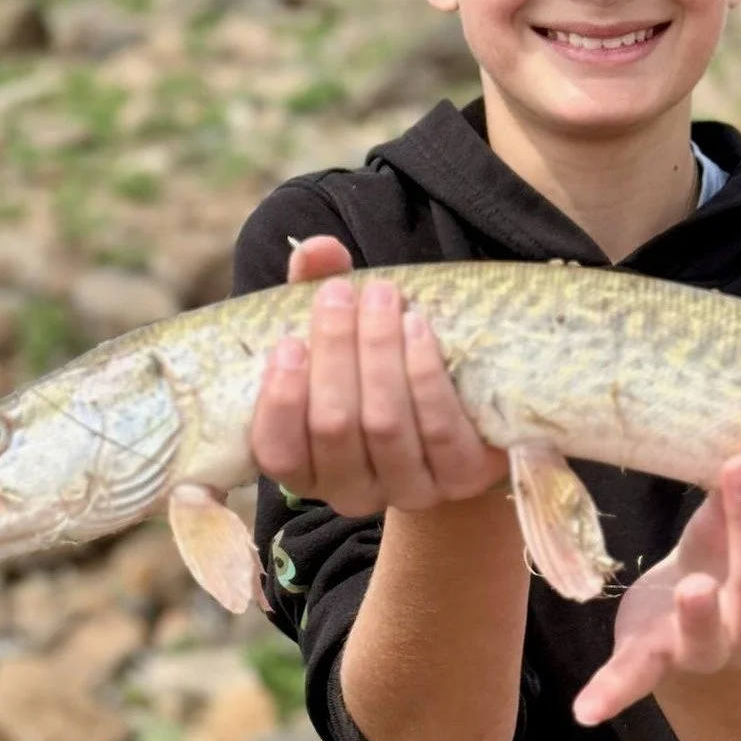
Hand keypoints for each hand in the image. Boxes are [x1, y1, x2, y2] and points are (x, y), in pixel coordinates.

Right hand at [249, 237, 507, 517]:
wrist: (462, 408)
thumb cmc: (375, 367)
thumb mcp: (337, 334)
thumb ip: (314, 291)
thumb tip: (317, 249)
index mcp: (306, 466)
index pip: (277, 452)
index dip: (280, 402)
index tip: (288, 342)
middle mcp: (351, 491)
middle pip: (335, 427)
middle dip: (336, 353)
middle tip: (340, 294)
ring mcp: (409, 490)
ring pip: (385, 425)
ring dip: (380, 353)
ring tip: (382, 297)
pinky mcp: (461, 478)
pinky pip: (439, 429)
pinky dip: (424, 373)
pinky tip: (418, 327)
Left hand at [572, 417, 740, 725]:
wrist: (698, 645)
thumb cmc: (722, 566)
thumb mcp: (731, 529)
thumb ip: (737, 494)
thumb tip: (738, 420)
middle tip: (739, 467)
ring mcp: (711, 650)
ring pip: (710, 635)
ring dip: (700, 615)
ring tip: (691, 588)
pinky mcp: (658, 663)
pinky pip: (636, 681)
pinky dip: (612, 693)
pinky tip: (585, 710)